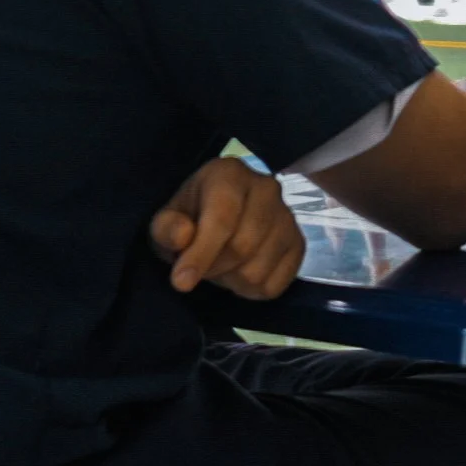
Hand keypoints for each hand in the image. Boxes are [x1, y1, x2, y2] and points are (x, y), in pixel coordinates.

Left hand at [150, 156, 303, 298]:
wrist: (220, 220)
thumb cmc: (190, 218)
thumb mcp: (166, 221)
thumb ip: (166, 228)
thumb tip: (183, 236)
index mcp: (230, 174)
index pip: (222, 219)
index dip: (200, 254)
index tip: (180, 282)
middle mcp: (267, 189)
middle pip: (241, 247)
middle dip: (213, 268)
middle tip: (200, 266)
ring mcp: (288, 217)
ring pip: (257, 271)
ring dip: (231, 281)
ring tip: (221, 265)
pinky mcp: (299, 244)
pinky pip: (274, 285)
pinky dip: (251, 291)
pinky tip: (240, 272)